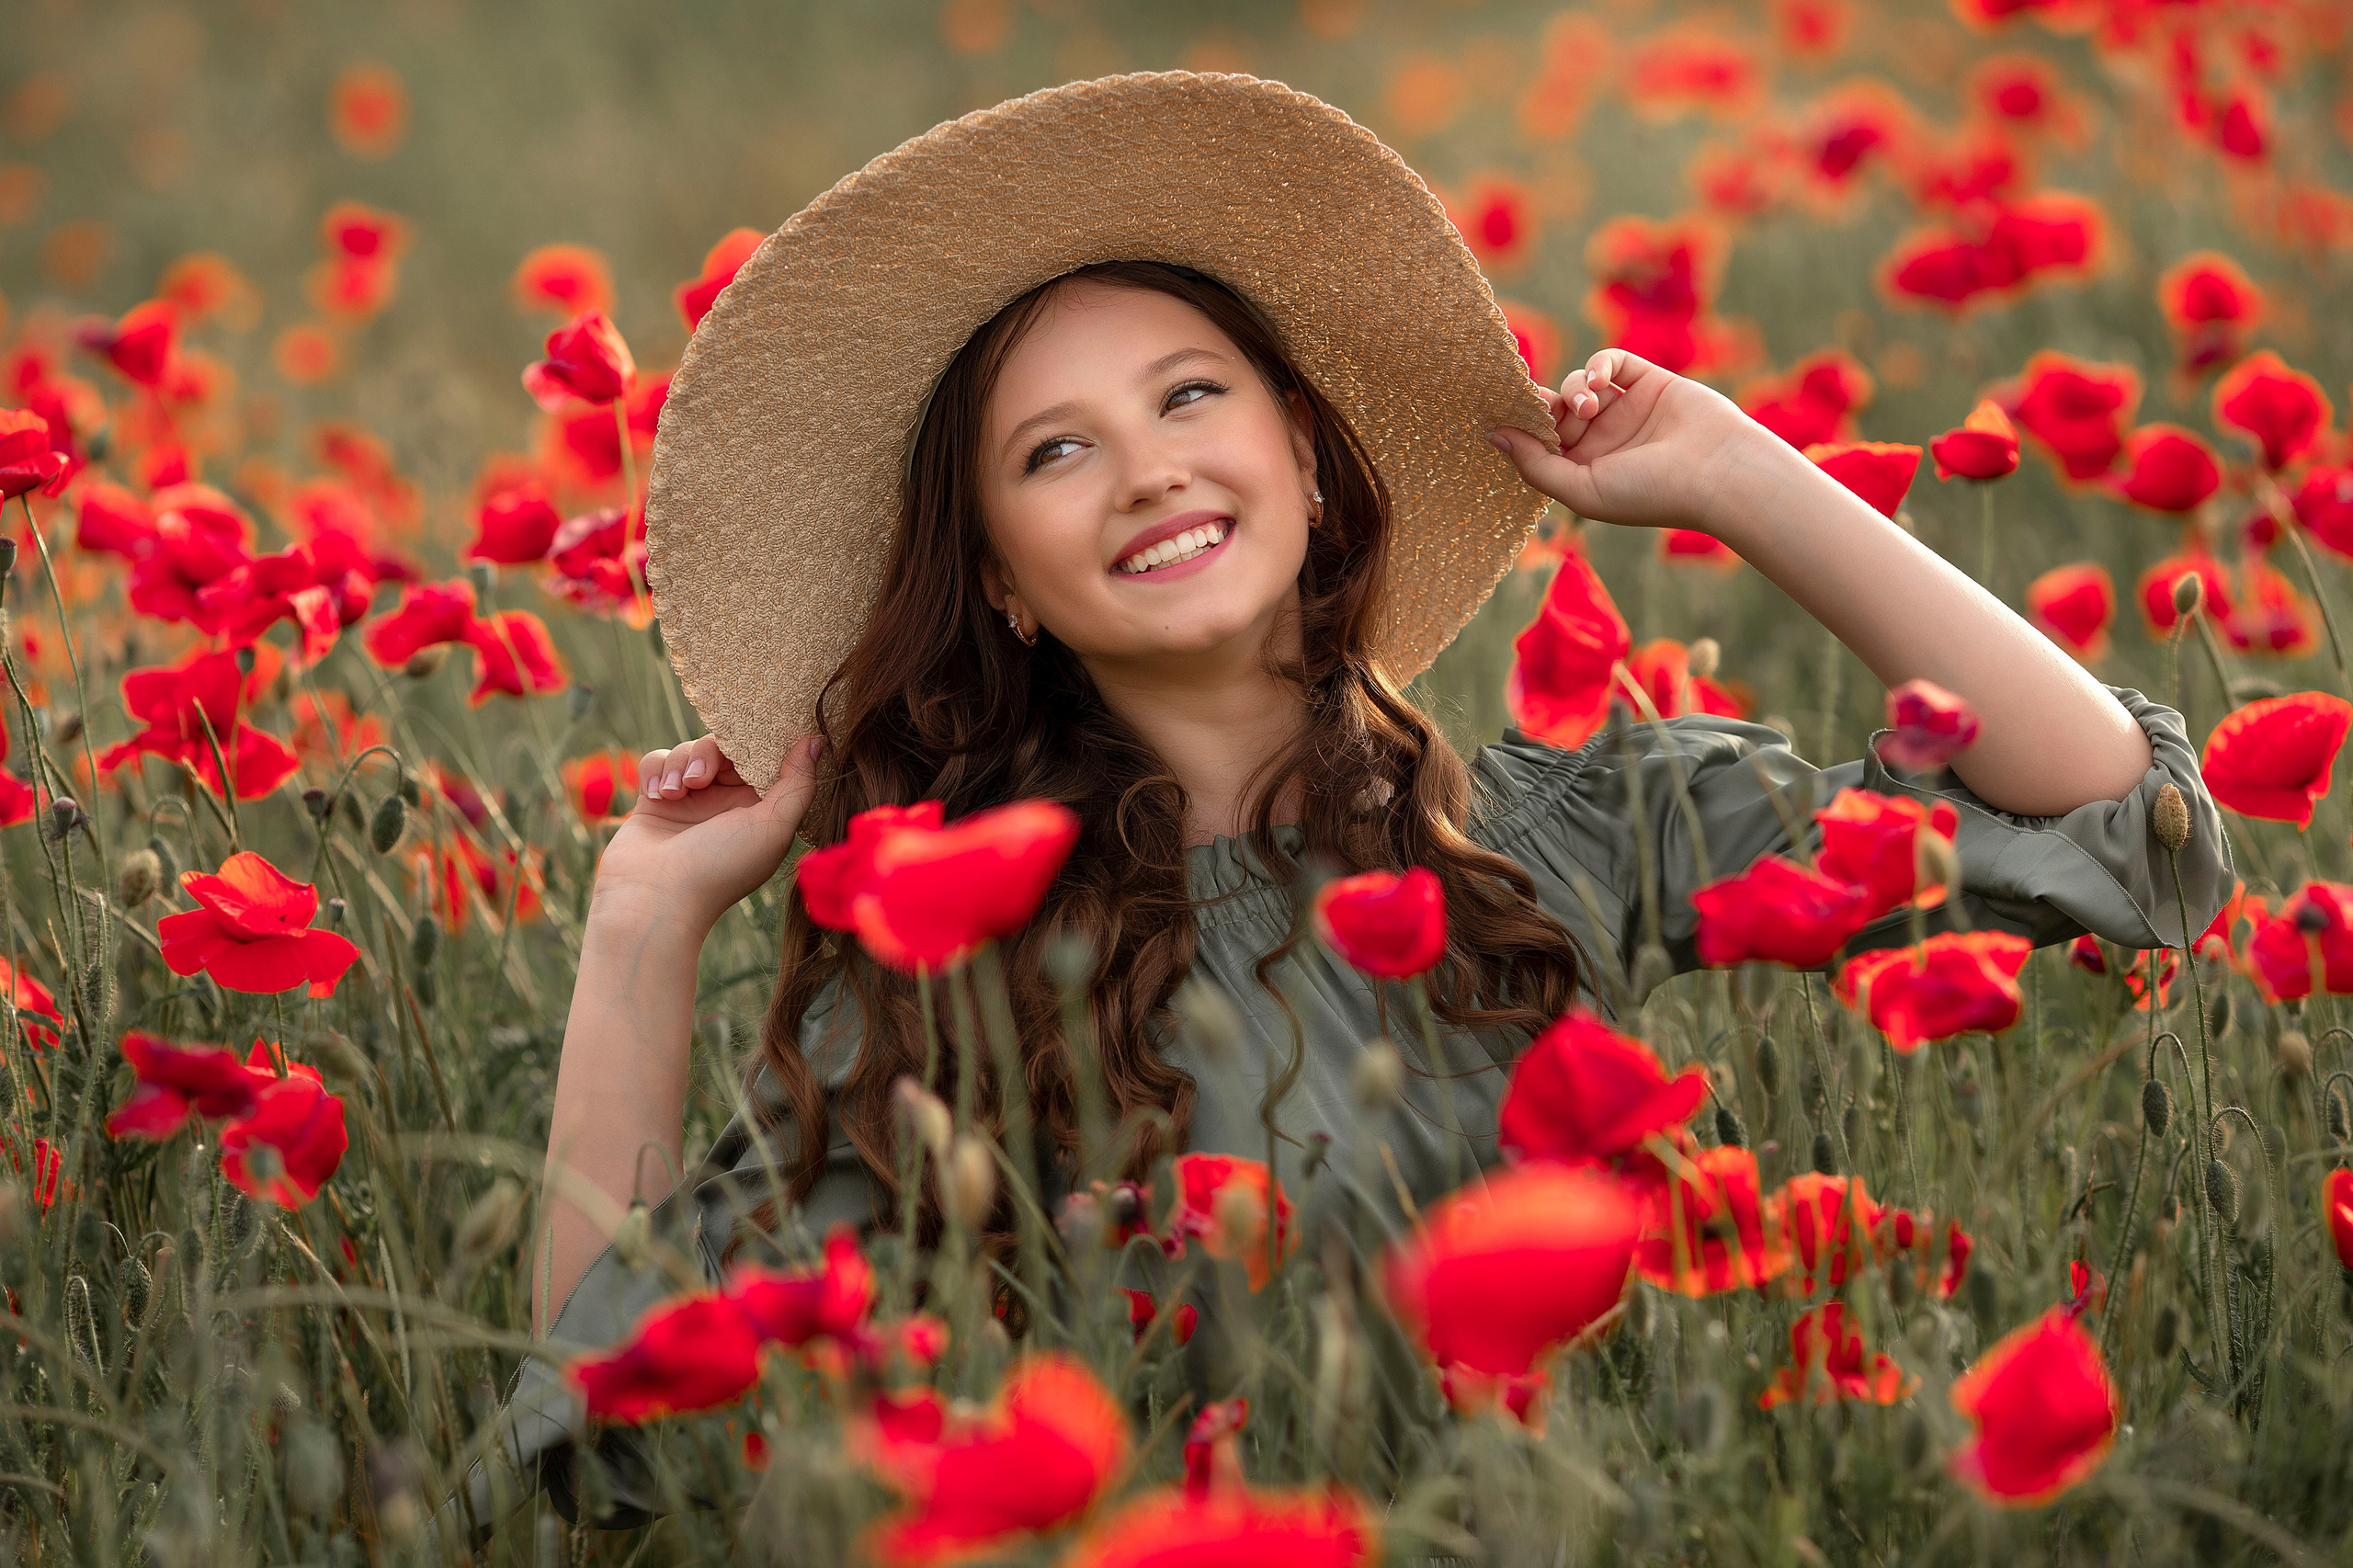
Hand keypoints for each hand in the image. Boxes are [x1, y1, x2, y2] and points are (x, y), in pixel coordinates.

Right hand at [591, 732, 822, 934]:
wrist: (652, 898)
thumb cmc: (719, 868)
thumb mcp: (773, 828)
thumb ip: (798, 784)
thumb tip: (816, 740)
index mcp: (761, 809)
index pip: (765, 758)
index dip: (758, 742)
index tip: (747, 736)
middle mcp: (727, 803)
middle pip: (725, 747)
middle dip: (711, 753)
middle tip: (700, 779)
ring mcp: (690, 801)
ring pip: (689, 750)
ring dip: (680, 763)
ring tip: (675, 793)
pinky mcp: (656, 800)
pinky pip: (658, 762)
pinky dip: (656, 771)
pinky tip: (657, 797)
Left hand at [1490, 349, 1760, 534]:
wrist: (1719, 473)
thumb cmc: (1650, 493)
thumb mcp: (1581, 489)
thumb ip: (1535, 464)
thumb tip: (1493, 435)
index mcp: (1583, 471)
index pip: (1539, 441)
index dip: (1523, 427)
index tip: (1505, 414)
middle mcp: (1602, 440)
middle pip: (1553, 409)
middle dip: (1546, 407)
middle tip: (1551, 411)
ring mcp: (1625, 409)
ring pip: (1578, 384)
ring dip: (1574, 390)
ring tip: (1589, 407)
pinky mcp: (1648, 381)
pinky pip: (1610, 361)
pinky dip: (1597, 365)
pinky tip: (1601, 382)